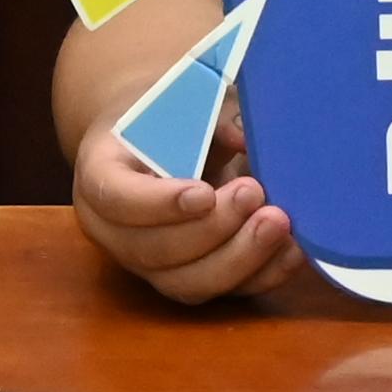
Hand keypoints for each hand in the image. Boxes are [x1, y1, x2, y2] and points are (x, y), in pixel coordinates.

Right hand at [70, 112, 303, 303]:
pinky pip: (221, 293)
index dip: (159, 203)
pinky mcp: (187, 278)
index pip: (116, 198)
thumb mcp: (181, 98)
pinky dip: (260, 276)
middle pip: (153, 251)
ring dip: (238, 259)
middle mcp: (114, 230)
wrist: (159, 139)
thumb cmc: (168, 112)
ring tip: (278, 223)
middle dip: (210, 230)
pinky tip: (292, 251)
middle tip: (254, 194)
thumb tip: (243, 136)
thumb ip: (210, 113)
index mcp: (98, 173)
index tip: (204, 192)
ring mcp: (149, 263)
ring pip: (187, 283)